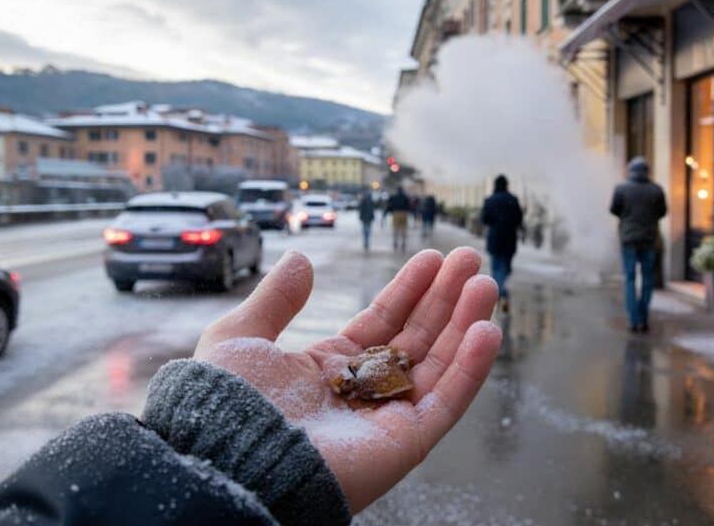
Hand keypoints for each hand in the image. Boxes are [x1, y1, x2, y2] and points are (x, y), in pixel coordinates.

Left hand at [193, 247, 501, 512]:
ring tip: (486, 283)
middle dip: (445, 299)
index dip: (409, 290)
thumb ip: (276, 299)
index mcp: (329, 369)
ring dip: (466, 324)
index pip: (383, 322)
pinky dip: (471, 368)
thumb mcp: (242, 335)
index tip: (433, 258)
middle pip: (418, 339)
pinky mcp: (405, 442)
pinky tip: (486, 330)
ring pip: (440, 365)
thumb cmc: (227, 401)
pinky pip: (447, 401)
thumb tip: (301, 259)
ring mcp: (387, 417)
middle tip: (471, 260)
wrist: (231, 455)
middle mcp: (363, 392)